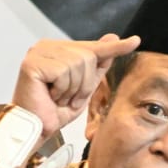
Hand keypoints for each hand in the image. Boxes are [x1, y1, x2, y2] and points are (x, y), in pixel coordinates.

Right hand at [12, 34, 140, 140]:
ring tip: (58, 98)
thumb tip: (113, 37)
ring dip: (73, 89)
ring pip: (78, 64)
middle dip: (84, 84)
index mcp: (58, 49)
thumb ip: (97, 65)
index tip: (135, 41)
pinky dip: (62, 90)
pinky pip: (64, 72)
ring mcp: (38, 52)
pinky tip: (50, 96)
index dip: (115, 48)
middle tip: (67, 98)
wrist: (36, 130)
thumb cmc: (55, 111)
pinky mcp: (32, 63)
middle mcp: (47, 46)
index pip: (91, 47)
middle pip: (88, 56)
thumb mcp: (84, 88)